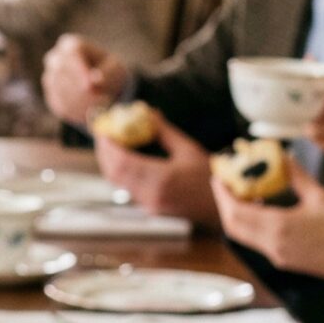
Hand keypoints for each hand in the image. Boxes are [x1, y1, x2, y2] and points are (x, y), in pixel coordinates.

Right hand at [41, 34, 131, 124]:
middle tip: (102, 101)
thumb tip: (94, 80)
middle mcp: (55, 59)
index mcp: (70, 45)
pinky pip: (61, 106)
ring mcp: (50, 78)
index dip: (79, 70)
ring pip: (61, 92)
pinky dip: (78, 112)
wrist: (102, 86)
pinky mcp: (52, 97)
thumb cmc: (109, 71)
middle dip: (81, 89)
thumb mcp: (115, 68)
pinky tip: (94, 111)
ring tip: (103, 105)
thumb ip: (107, 73)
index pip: (70, 54)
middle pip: (61, 73)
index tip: (90, 85)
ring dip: (83, 102)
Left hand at [95, 116, 217, 224]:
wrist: (220, 207)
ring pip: (118, 183)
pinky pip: (127, 189)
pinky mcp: (150, 209)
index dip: (109, 147)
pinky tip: (123, 160)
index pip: (123, 162)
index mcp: (161, 178)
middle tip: (103, 136)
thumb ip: (165, 132)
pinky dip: (120, 174)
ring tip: (110, 145)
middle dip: (105, 154)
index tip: (103, 131)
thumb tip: (148, 112)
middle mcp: (151, 194)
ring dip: (110, 164)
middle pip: (114, 173)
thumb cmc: (209, 175)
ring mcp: (149, 205)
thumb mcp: (188, 149)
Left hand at [210, 157, 323, 281]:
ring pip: (244, 235)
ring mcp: (276, 255)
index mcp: (277, 227)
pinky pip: (257, 240)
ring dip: (238, 214)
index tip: (217, 177)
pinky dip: (252, 223)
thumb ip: (297, 176)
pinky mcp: (283, 260)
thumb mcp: (320, 196)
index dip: (222, 194)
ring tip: (244, 192)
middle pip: (233, 225)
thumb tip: (283, 156)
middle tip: (225, 182)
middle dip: (225, 203)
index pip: (235, 211)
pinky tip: (264, 207)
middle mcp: (271, 244)